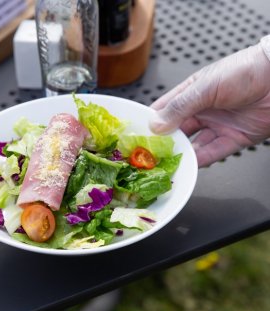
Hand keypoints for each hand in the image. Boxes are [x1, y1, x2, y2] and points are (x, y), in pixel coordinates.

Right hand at [150, 39, 269, 166]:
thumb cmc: (245, 71)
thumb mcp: (206, 86)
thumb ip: (180, 106)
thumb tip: (155, 124)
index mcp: (191, 93)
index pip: (164, 110)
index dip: (150, 122)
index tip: (138, 136)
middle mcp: (202, 111)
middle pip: (176, 131)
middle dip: (164, 143)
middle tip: (150, 155)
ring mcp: (216, 126)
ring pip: (193, 144)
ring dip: (181, 154)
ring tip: (167, 164)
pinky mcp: (233, 139)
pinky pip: (213, 153)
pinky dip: (201, 161)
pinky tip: (189, 166)